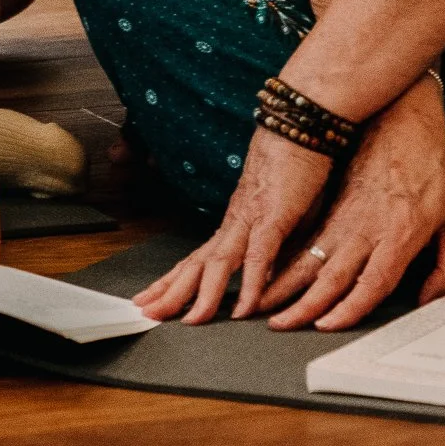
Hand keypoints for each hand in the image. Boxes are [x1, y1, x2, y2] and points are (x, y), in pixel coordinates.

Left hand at [133, 128, 332, 324]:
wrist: (299, 123)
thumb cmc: (293, 164)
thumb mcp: (281, 211)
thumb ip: (273, 241)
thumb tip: (269, 272)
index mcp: (234, 222)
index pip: (195, 258)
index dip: (173, 281)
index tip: (152, 298)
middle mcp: (234, 222)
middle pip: (195, 264)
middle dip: (170, 291)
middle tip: (145, 313)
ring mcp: (250, 218)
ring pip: (218, 262)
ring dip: (203, 295)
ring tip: (189, 321)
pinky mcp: (274, 215)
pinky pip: (258, 255)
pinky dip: (251, 284)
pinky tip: (245, 308)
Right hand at [253, 79, 444, 330]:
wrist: (404, 111)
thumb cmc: (434, 163)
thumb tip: (430, 300)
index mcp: (401, 232)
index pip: (371, 282)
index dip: (347, 309)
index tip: (325, 327)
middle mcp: (368, 225)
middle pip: (331, 274)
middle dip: (302, 304)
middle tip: (277, 324)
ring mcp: (347, 211)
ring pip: (311, 255)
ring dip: (285, 281)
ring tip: (263, 302)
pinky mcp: (334, 200)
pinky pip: (307, 236)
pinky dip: (286, 256)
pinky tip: (272, 268)